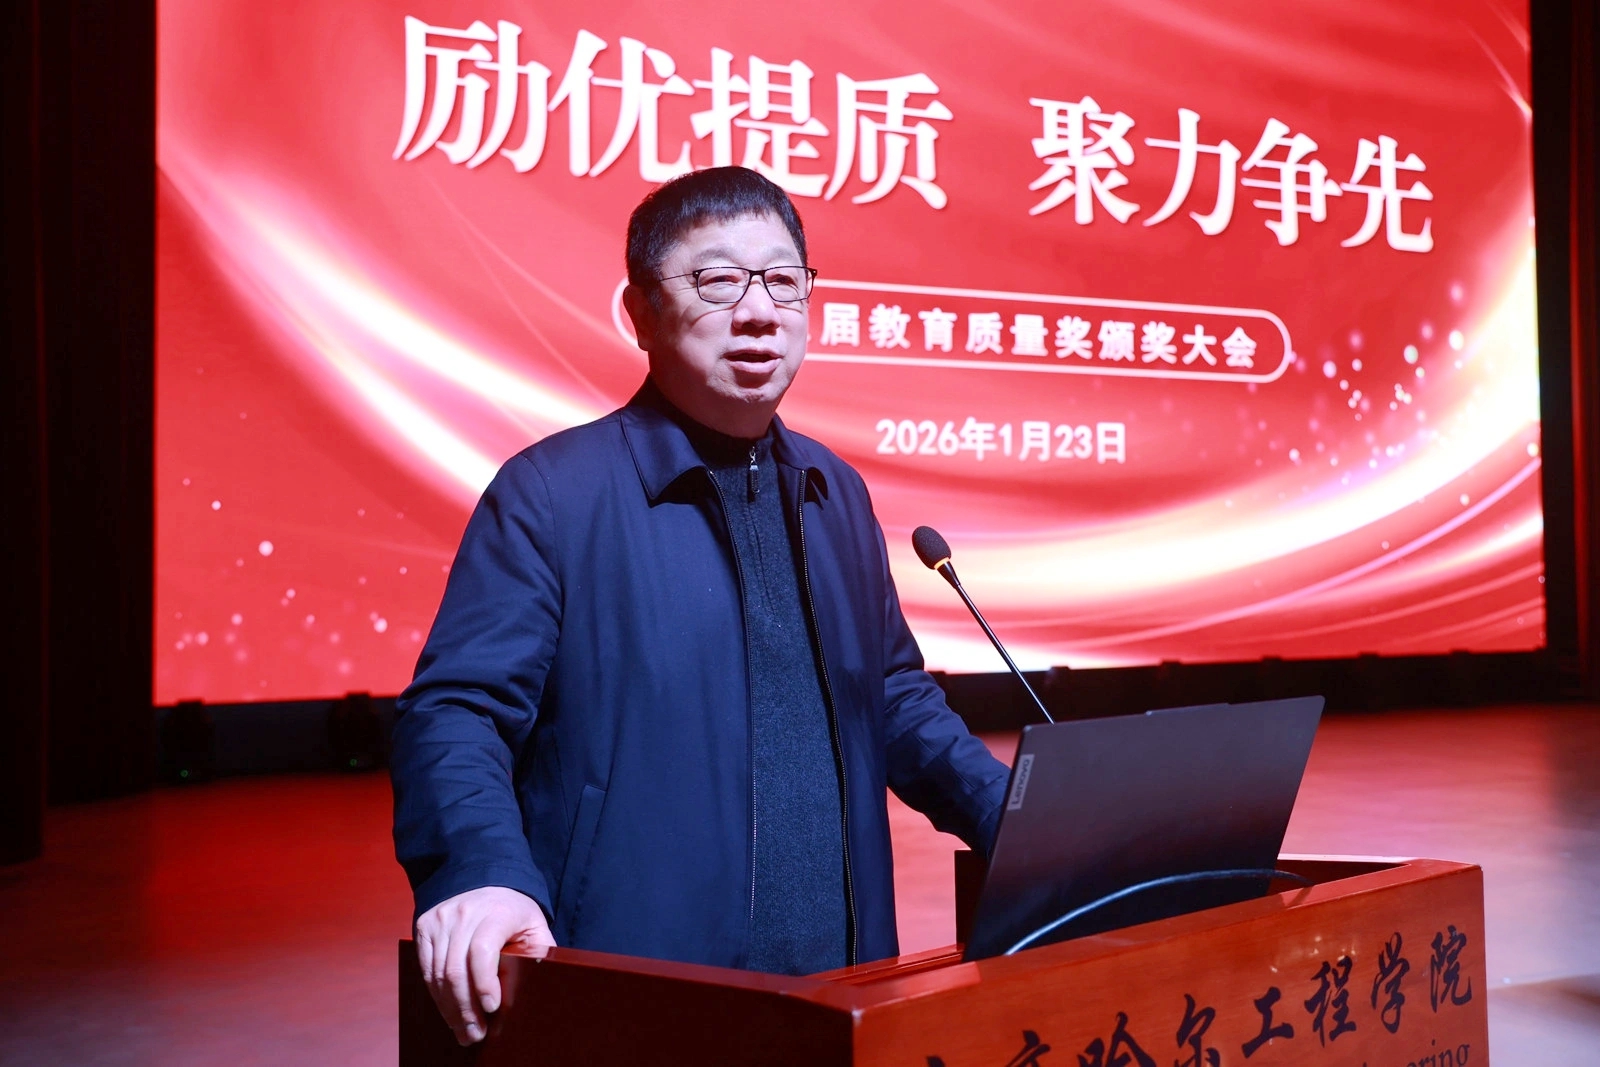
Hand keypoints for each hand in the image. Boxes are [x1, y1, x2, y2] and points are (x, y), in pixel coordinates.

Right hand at [415, 886, 554, 1044]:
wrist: (481, 878)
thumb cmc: (512, 909)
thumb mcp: (534, 923)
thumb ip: (540, 950)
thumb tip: (545, 981)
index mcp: (496, 912)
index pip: (482, 951)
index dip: (484, 983)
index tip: (493, 1007)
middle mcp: (464, 913)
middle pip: (456, 970)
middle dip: (465, 1008)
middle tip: (476, 1033)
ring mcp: (441, 920)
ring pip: (438, 974)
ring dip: (449, 1008)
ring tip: (463, 1029)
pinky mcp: (424, 927)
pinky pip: (426, 968)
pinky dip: (436, 994)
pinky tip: (448, 1010)